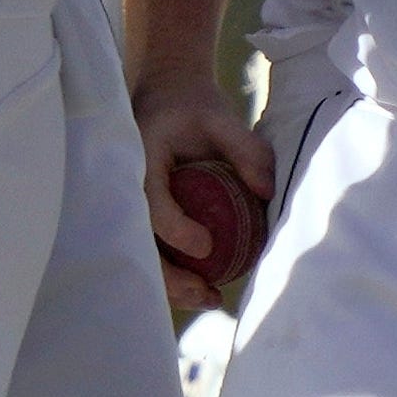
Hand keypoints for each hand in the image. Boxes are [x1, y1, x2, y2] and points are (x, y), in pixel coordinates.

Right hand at [131, 64, 272, 320]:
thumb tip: (267, 192)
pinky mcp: (144, 216)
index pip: (152, 201)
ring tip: (211, 300)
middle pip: (141, 241)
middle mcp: (129, 188)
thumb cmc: (193, 107)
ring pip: (145, 255)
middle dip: (170, 275)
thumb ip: (245, 149)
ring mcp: (133, 205)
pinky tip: (207, 290)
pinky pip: (156, 250)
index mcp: (140, 160)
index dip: (175, 228)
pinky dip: (178, 273)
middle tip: (208, 293)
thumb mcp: (220, 117)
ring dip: (173, 284)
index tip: (207, 246)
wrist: (165, 96)